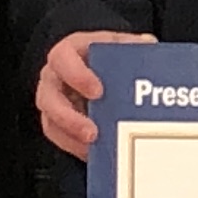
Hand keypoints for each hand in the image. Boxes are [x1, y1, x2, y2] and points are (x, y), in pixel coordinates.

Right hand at [37, 28, 155, 160]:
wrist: (96, 66)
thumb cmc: (105, 55)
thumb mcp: (118, 45)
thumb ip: (131, 46)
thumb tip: (148, 44)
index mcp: (67, 53)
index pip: (62, 59)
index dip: (76, 75)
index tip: (97, 91)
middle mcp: (54, 78)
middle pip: (49, 98)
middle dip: (69, 118)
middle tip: (92, 132)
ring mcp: (52, 102)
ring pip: (51, 122)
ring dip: (71, 137)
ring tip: (93, 147)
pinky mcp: (57, 122)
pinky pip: (60, 138)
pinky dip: (75, 147)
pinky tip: (93, 152)